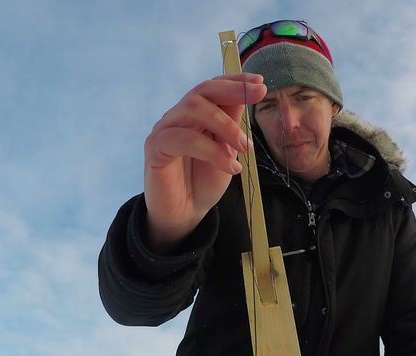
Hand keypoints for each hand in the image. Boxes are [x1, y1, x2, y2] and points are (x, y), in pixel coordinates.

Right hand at [143, 73, 265, 251]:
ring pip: (192, 109)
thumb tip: (250, 91)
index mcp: (196, 115)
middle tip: (258, 97)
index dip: (235, 81)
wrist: (185, 214)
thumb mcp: (227, 149)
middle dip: (232, 90)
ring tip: (245, 148)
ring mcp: (164, 130)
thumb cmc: (204, 182)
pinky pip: (181, 138)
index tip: (260, 82)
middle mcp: (178, 117)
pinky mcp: (154, 148)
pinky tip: (230, 166)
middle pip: (201, 91)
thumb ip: (232, 123)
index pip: (212, 87)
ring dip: (225, 125)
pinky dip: (210, 150)